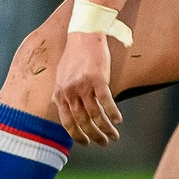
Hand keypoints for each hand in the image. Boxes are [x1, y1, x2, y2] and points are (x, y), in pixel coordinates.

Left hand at [54, 31, 122, 145]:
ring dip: (106, 129)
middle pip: (82, 122)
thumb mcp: (61, 76)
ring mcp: (83, 86)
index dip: (77, 136)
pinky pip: (106, 102)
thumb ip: (62, 93)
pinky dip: (113, 113)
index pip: (67, 122)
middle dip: (94, 136)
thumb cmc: (74, 55)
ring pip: (95, 115)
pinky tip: (118, 120)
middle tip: (103, 143)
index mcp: (60, 93)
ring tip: (114, 135)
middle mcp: (70, 92)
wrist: (83, 35)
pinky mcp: (98, 79)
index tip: (86, 143)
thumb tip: (63, 107)